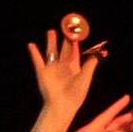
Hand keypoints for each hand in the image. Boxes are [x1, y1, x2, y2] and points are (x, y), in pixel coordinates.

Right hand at [27, 12, 106, 131]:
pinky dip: (34, 53)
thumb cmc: (76, 94)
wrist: (63, 105)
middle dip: (64, 38)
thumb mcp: (86, 76)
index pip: (75, 51)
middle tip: (65, 26)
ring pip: (52, 52)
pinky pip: (38, 60)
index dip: (76, 41)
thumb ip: (91, 63)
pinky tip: (31, 45)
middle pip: (63, 49)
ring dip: (51, 42)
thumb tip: (101, 51)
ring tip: (51, 31)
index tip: (77, 31)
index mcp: (74, 67)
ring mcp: (52, 69)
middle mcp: (63, 66)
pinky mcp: (43, 73)